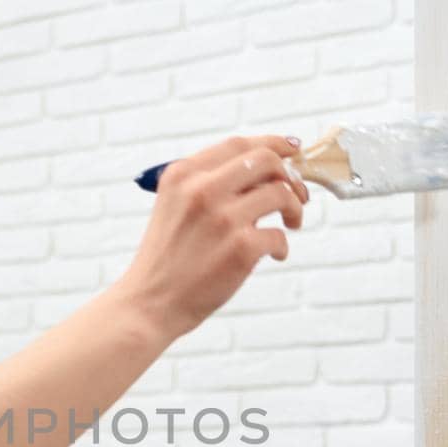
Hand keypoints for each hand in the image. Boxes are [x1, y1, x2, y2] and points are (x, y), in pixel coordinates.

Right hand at [116, 134, 308, 341]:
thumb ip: (209, 186)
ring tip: (290, 224)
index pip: (238, 145)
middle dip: (291, 175)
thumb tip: (265, 175)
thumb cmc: (167, 259)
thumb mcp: (174, 206)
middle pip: (266, 160)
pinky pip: (279, 235)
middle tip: (298, 194)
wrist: (149, 303)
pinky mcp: (241, 248)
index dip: (273, 143)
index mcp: (183, 175)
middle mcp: (202, 189)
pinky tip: (273, 255)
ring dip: (294, 208)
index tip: (292, 150)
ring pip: (281, 193)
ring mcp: (223, 218)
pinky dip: (282, 246)